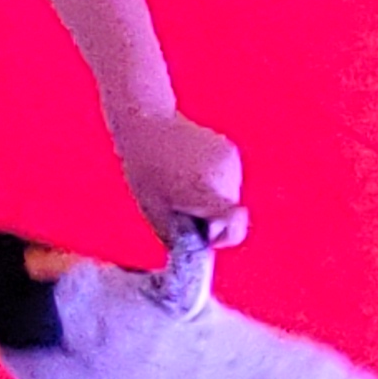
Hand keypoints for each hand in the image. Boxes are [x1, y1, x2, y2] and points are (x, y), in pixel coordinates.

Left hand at [115, 107, 247, 253]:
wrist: (146, 123)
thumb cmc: (144, 170)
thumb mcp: (154, 212)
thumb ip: (179, 237)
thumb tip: (197, 256)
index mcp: (202, 192)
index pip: (234, 225)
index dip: (222, 238)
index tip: (204, 234)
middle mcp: (223, 176)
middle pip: (229, 215)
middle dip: (211, 218)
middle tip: (180, 204)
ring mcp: (230, 162)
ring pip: (230, 197)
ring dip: (212, 198)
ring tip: (182, 182)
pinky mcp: (231, 152)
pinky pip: (228, 180)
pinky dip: (214, 182)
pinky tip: (191, 169)